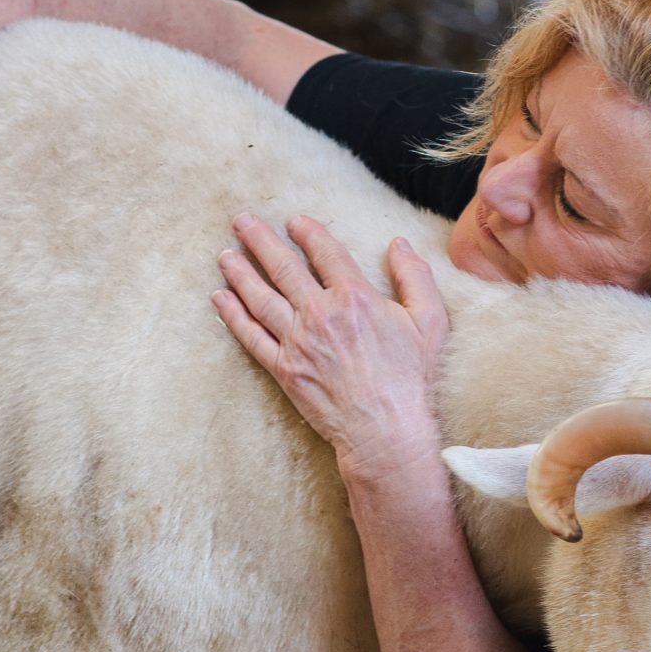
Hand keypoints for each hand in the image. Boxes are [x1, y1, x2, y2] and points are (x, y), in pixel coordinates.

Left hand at [214, 215, 449, 480]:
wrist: (386, 430)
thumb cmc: (411, 378)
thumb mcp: (430, 321)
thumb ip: (415, 277)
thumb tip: (399, 244)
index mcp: (354, 297)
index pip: (324, 253)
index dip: (307, 233)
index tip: (294, 222)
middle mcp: (319, 314)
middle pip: (283, 267)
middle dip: (260, 240)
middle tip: (242, 221)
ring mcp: (297, 342)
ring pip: (260, 298)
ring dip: (240, 273)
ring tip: (225, 255)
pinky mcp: (284, 370)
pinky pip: (251, 337)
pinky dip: (233, 316)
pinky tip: (220, 299)